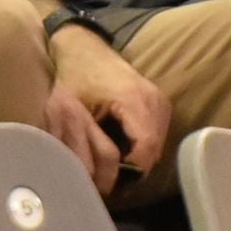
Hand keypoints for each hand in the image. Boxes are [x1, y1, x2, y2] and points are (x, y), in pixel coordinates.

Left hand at [47, 26, 171, 196]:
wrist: (85, 47)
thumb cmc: (75, 76)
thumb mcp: (70, 111)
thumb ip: (78, 143)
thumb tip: (87, 176)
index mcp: (135, 101)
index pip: (145, 152)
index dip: (128, 174)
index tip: (108, 184)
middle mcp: (155, 101)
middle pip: (153, 152)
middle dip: (133, 171)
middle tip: (109, 180)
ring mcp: (160, 100)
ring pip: (157, 145)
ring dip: (138, 159)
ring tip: (115, 166)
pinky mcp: (160, 103)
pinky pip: (157, 134)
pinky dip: (142, 146)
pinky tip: (123, 149)